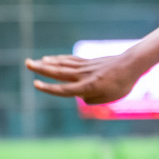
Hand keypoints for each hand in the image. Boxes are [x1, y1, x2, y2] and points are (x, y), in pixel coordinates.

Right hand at [25, 54, 143, 103]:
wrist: (131, 65)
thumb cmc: (122, 84)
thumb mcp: (109, 98)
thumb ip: (92, 99)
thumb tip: (81, 96)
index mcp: (88, 87)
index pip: (64, 89)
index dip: (49, 88)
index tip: (35, 84)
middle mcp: (83, 75)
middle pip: (58, 72)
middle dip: (41, 69)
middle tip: (27, 63)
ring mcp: (84, 67)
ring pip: (62, 64)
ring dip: (46, 63)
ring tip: (32, 61)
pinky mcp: (87, 62)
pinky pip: (69, 60)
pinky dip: (58, 59)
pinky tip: (50, 58)